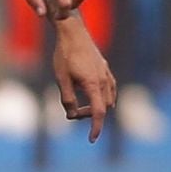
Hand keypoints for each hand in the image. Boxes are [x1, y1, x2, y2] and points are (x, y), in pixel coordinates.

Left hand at [52, 16, 116, 142]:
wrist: (72, 32)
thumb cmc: (64, 55)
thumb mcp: (61, 79)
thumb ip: (67, 99)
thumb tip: (71, 116)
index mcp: (93, 84)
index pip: (98, 112)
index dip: (95, 127)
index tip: (91, 139)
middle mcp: (104, 80)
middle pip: (102, 107)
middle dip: (88, 114)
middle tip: (70, 112)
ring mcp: (107, 74)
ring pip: (108, 99)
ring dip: (95, 106)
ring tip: (77, 105)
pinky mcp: (105, 69)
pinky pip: (109, 89)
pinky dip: (102, 97)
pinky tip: (92, 96)